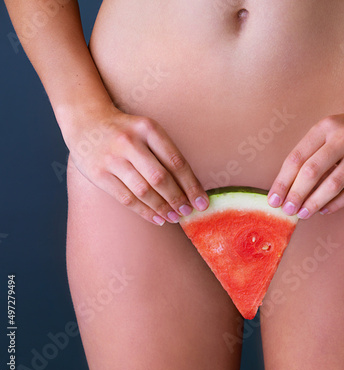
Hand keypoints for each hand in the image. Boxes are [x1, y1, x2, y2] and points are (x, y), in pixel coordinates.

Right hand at [62, 104, 208, 225]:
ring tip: (175, 217)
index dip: (191, 185)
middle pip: (160, 178)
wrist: (86, 121)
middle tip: (189, 212)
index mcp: (148, 129)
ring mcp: (112, 158)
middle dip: (178, 199)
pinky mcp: (98, 173)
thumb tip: (190, 187)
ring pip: (143, 191)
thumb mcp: (148, 130)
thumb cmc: (127, 131)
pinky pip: (126, 198)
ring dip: (162, 208)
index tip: (202, 202)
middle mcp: (130, 142)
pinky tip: (157, 218)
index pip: (175, 161)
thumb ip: (166, 153)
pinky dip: (145, 211)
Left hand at [267, 98, 343, 218]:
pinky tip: (325, 210)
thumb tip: (289, 184)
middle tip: (287, 210)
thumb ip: (312, 150)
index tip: (273, 199)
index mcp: (326, 126)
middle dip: (296, 195)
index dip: (282, 181)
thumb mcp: (331, 127)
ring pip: (333, 184)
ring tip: (303, 213)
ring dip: (314, 203)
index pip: (296, 157)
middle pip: (311, 172)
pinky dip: (337, 204)